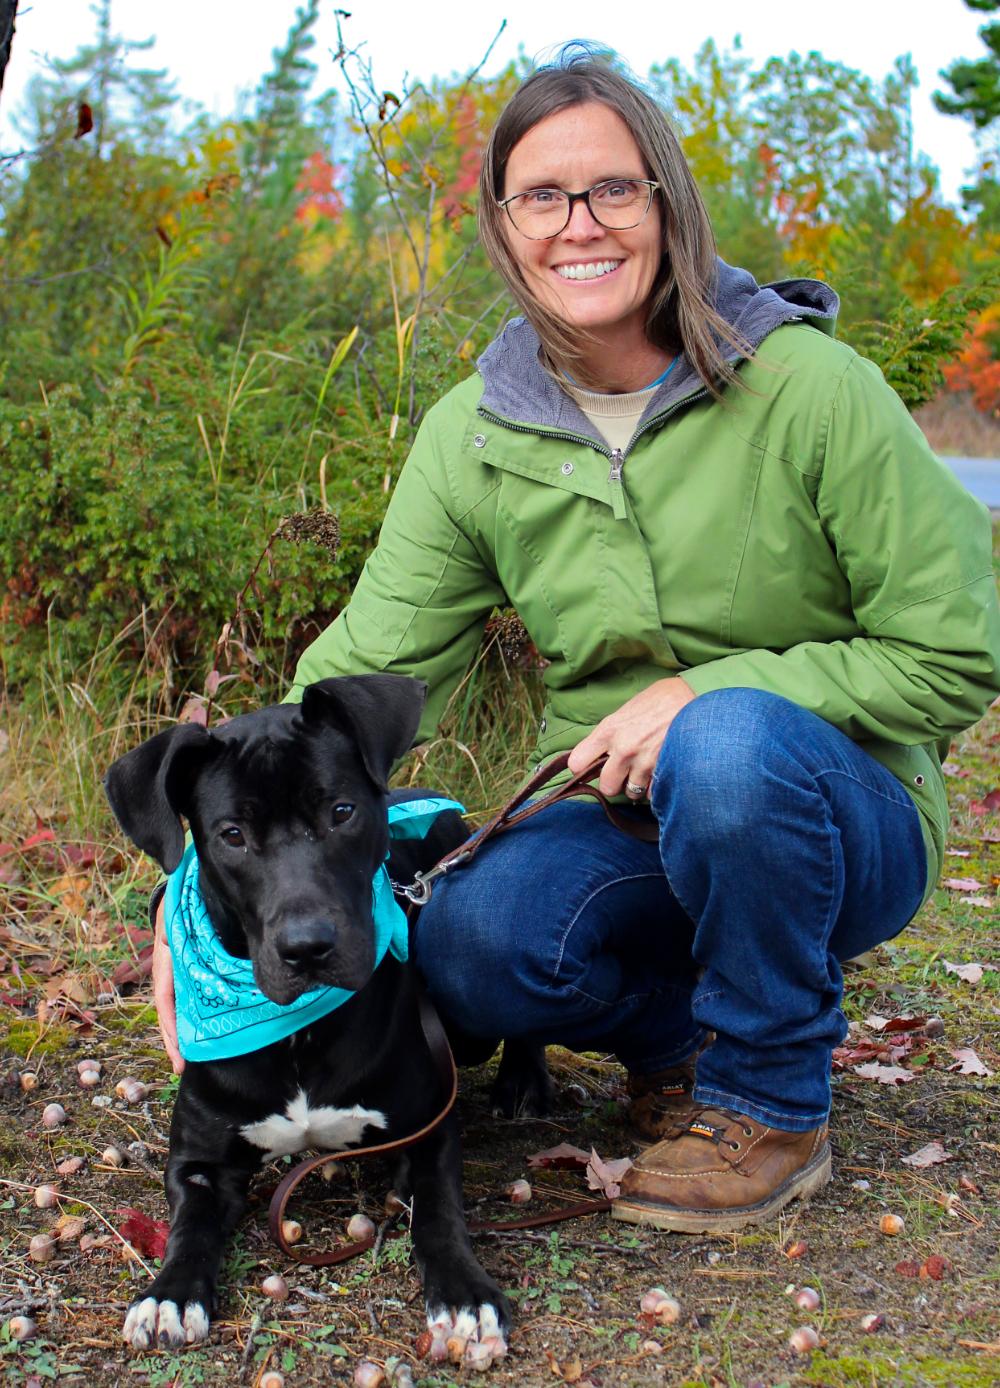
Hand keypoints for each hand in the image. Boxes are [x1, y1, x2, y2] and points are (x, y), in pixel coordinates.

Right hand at [153, 896, 183, 1073]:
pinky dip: (186, 1014)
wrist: (182, 884)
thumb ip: (188, 933)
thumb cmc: (184, 899)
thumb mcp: (181, 915)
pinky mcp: (185, 968)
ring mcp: (174, 969)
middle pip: (168, 1009)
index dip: (170, 1026)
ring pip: (175, 1005)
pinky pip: (184, 995)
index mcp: (166, 957)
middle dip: (172, 1038)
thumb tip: (199, 951)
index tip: (177, 1051)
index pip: (165, 998)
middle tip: (180, 1065)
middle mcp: (167, 967)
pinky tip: (193, 1030)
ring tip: (183, 1058)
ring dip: (178, 1030)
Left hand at [566, 677, 695, 797]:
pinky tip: (659, 773)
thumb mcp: (627, 710)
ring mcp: (644, 762)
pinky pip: (653, 793)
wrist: (693, 696)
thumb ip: (611, 733)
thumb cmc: (660, 698)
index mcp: (608, 731)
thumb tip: (601, 752)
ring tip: (644, 773)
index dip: (582, 767)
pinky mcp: (664, 770)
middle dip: (614, 783)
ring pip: (631, 793)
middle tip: (622, 774)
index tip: (590, 766)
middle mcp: (623, 749)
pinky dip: (655, 787)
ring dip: (637, 786)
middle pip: (606, 787)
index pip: (577, 762)